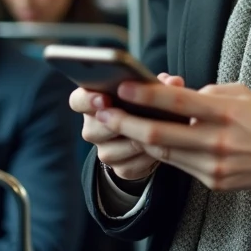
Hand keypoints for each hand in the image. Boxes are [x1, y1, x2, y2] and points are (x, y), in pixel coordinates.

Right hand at [69, 73, 185, 181]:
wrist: (150, 135)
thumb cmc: (145, 104)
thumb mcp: (150, 91)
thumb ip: (159, 84)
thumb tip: (173, 82)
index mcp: (92, 102)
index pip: (78, 101)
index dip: (88, 100)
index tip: (104, 98)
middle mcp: (92, 128)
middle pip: (93, 129)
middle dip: (115, 123)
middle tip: (134, 117)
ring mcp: (104, 150)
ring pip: (112, 151)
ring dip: (134, 141)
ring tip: (155, 132)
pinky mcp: (120, 169)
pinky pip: (129, 167)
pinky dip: (146, 158)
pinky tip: (160, 149)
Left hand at [97, 81, 250, 195]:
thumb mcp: (240, 94)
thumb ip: (205, 93)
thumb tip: (171, 94)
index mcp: (225, 112)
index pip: (178, 103)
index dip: (146, 95)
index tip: (121, 87)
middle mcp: (217, 140)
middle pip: (159, 134)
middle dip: (125, 122)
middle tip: (102, 112)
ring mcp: (213, 165)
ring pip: (163, 152)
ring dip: (136, 138)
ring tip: (115, 124)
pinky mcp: (212, 182)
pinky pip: (177, 165)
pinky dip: (160, 152)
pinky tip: (144, 140)